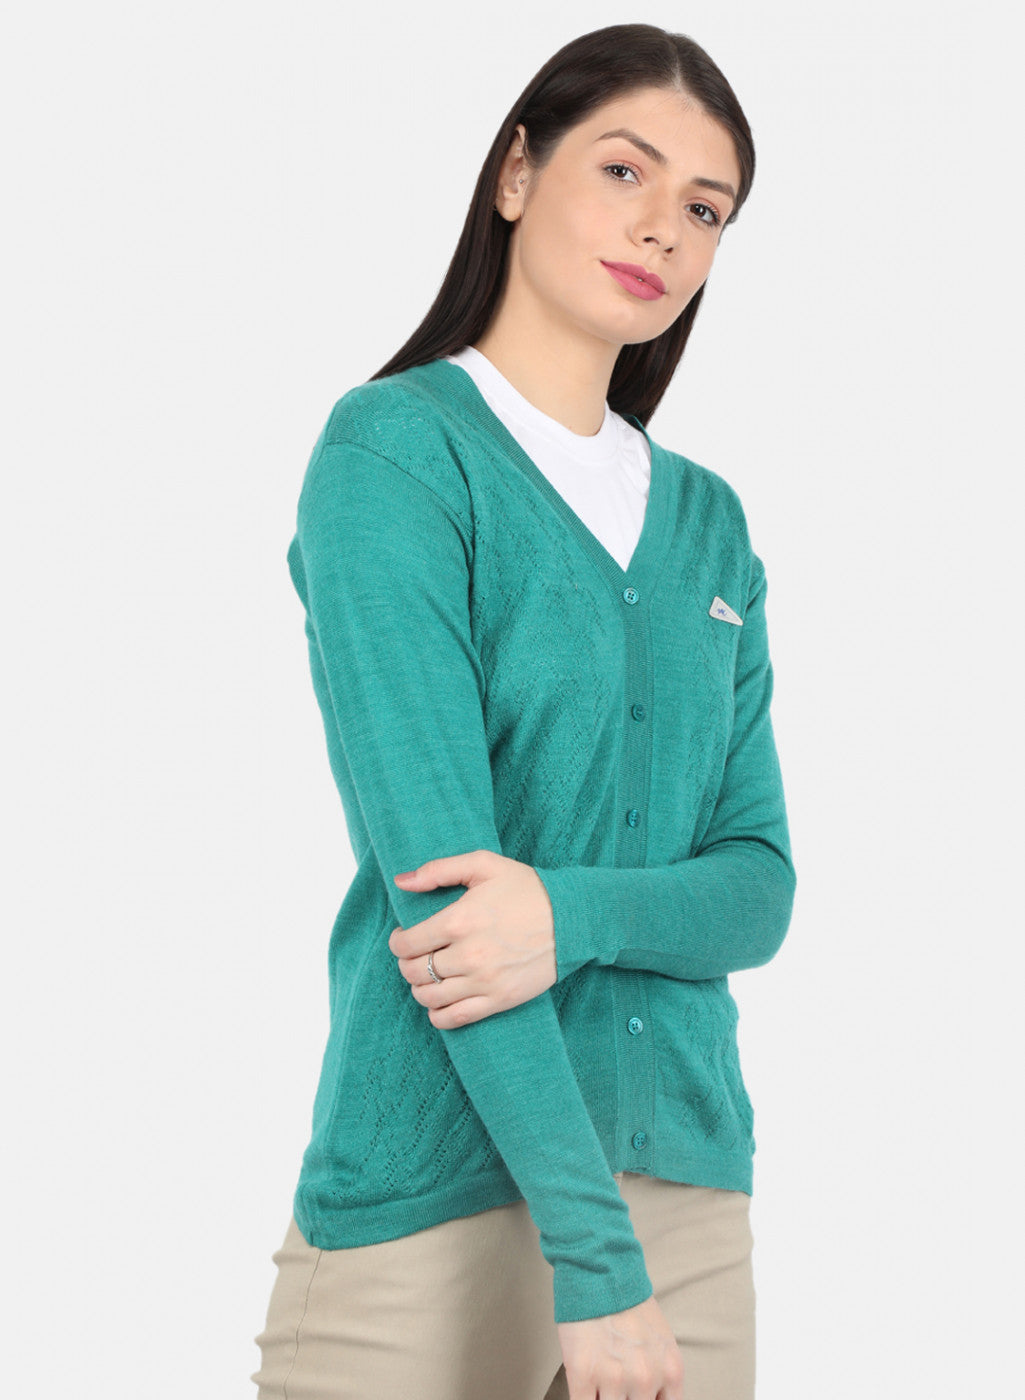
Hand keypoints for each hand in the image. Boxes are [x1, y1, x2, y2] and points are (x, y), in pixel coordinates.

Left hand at [387, 850, 556, 1028]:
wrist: (572, 918)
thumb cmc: (527, 888)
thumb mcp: (484, 865)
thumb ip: (438, 870)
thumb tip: (401, 882)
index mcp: (460, 920)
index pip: (408, 944)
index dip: (398, 943)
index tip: (403, 938)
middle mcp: (468, 954)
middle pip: (415, 972)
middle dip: (407, 964)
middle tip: (416, 956)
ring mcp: (484, 981)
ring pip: (430, 997)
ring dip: (420, 989)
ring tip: (428, 977)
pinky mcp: (499, 1000)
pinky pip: (454, 1018)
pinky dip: (438, 1015)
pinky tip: (440, 1002)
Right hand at [557, 1294, 684, 1399]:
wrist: (599, 1267)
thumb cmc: (627, 1302)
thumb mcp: (661, 1341)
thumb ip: (661, 1377)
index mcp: (671, 1371)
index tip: (635, 1398)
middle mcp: (647, 1378)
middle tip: (617, 1387)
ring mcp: (615, 1378)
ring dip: (604, 1398)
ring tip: (601, 1384)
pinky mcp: (583, 1374)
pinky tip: (585, 1390)